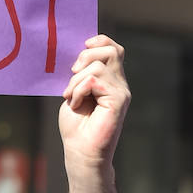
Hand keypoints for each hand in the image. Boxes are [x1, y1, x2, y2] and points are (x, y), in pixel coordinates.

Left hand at [59, 35, 129, 170]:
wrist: (80, 152)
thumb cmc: (75, 126)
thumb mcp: (74, 92)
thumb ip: (80, 74)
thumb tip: (78, 55)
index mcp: (110, 80)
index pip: (113, 48)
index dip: (99, 40)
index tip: (81, 48)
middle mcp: (119, 84)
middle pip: (112, 50)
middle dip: (86, 56)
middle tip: (72, 73)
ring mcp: (121, 92)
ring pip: (99, 65)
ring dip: (77, 80)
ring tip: (71, 97)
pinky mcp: (119, 101)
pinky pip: (95, 80)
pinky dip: (79, 90)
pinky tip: (75, 104)